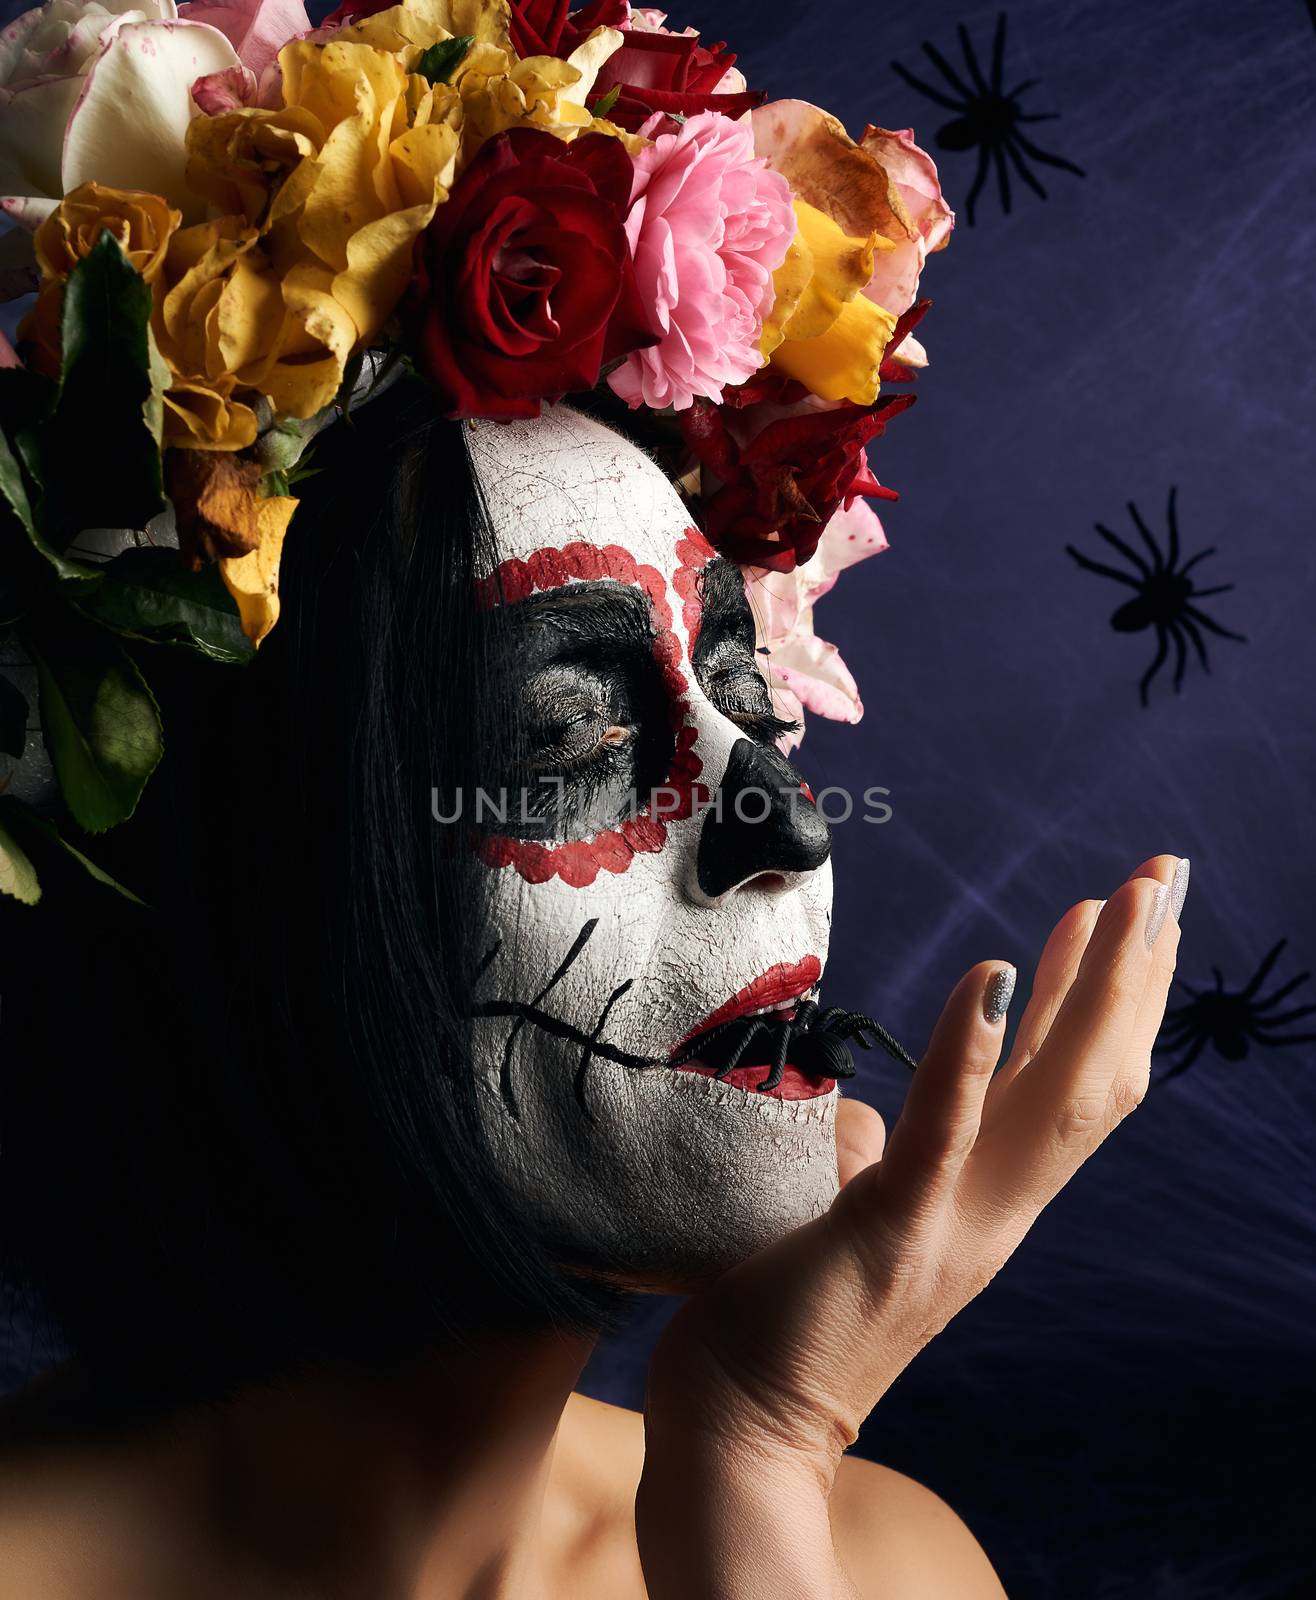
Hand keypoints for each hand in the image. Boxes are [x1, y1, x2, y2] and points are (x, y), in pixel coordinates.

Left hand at [636, 855, 1186, 1598]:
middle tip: (1164, 878)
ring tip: (1120, 903)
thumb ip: (873, 1159)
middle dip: (1133, 974)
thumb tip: (862, 1110)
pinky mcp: (888, 1234)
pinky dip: (972, 1055)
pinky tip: (990, 977)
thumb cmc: (784, 1317)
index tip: (1120, 914)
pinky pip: (942, 1133)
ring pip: (1052, 1098)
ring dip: (1093, 992)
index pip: (1066, 1083)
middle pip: (1090, 1077)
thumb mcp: (844, 1217)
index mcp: (985, 1202)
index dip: (1102, 998)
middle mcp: (994, 1213)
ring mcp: (952, 1227)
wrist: (741, 1432)